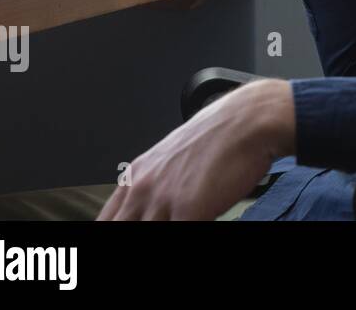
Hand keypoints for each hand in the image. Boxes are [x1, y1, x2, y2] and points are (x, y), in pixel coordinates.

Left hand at [96, 79, 295, 220]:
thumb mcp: (176, 157)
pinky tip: (206, 221)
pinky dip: (190, 231)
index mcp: (136, 176)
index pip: (105, 221)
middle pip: (121, 228)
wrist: (249, 121)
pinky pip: (178, 235)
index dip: (115, 228)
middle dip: (136, 234)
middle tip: (165, 223)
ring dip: (167, 228)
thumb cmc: (222, 135)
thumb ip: (160, 183)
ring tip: (187, 221)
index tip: (133, 227)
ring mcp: (163, 201)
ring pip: (146, 233)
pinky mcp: (188, 211)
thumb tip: (158, 207)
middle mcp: (143, 189)